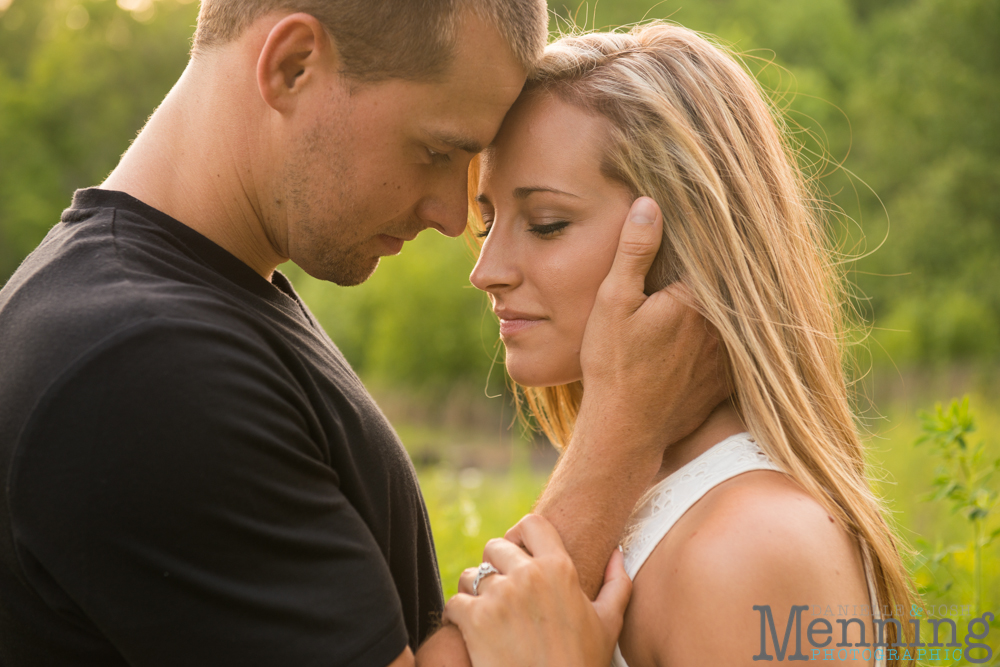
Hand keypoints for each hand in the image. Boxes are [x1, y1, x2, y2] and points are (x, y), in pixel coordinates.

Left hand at [446, 514, 630, 666]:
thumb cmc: (583, 664)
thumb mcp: (608, 623)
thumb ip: (616, 583)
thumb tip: (617, 552)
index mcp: (559, 569)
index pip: (531, 524)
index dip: (519, 535)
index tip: (517, 553)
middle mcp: (528, 575)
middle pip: (494, 547)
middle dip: (494, 567)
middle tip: (501, 593)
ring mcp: (500, 596)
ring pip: (470, 574)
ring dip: (473, 591)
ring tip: (486, 614)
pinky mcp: (475, 619)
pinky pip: (454, 602)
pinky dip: (457, 616)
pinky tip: (471, 631)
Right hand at [579, 196, 729, 461]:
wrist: (625, 431)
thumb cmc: (613, 364)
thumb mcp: (614, 301)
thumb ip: (634, 251)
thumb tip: (649, 204)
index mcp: (697, 300)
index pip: (712, 258)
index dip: (706, 241)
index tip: (707, 222)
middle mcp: (722, 327)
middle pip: (724, 288)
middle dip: (711, 275)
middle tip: (696, 265)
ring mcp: (728, 358)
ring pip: (730, 321)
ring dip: (720, 308)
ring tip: (690, 306)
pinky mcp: (725, 383)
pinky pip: (730, 352)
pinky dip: (721, 342)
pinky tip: (694, 342)